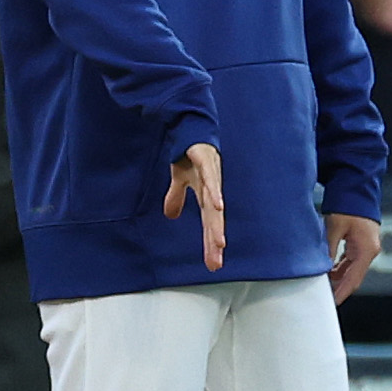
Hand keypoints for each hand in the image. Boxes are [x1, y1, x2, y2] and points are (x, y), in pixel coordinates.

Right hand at [165, 141, 226, 273]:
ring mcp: (211, 173)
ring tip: (219, 242)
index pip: (209, 224)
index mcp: (207, 194)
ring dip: (216, 222)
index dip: (210, 244)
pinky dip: (214, 191)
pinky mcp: (205, 159)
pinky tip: (218, 205)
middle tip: (216, 262)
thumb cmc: (189, 153)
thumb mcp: (180, 179)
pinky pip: (210, 177)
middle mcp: (213, 187)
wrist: (190, 125)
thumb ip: (177, 197)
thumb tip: (171, 216)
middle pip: (214, 219)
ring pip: (214, 202)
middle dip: (214, 241)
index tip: (213, 265)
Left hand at [326, 210, 381, 303]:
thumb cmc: (347, 206)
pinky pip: (350, 262)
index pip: (353, 280)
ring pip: (351, 271)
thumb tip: (321, 270)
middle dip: (338, 289)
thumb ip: (328, 250)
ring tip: (321, 287)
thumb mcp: (334, 228)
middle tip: (322, 299)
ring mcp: (366, 248)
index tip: (330, 304)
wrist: (357, 189)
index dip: (341, 293)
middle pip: (353, 278)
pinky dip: (339, 269)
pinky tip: (326, 273)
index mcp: (366, 250)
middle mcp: (369, 251)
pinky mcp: (361, 243)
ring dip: (337, 279)